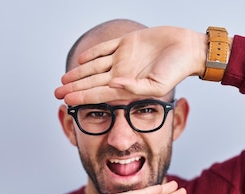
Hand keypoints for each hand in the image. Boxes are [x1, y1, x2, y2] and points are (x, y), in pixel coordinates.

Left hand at [55, 26, 206, 104]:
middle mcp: (123, 73)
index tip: (66, 100)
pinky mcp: (127, 42)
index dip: (82, 96)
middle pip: (92, 81)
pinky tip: (81, 59)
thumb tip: (112, 84)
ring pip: (94, 66)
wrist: (188, 49)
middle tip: (56, 92)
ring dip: (79, 73)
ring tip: (64, 79)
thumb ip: (134, 87)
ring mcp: (124, 58)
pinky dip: (93, 53)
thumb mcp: (156, 86)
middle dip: (74, 87)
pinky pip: (105, 48)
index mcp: (128, 86)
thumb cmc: (176, 70)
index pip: (99, 93)